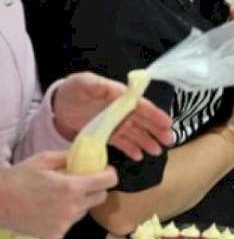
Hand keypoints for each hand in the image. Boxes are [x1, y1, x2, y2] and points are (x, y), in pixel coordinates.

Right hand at [0, 152, 116, 238]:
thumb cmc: (18, 178)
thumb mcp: (44, 159)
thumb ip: (70, 157)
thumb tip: (88, 155)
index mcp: (71, 187)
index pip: (108, 181)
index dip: (109, 174)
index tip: (104, 171)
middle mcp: (72, 207)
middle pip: (101, 197)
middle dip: (96, 188)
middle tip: (82, 182)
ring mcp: (65, 223)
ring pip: (85, 210)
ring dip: (80, 202)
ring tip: (60, 196)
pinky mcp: (56, 234)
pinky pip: (71, 222)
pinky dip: (66, 215)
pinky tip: (50, 209)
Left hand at [51, 72, 173, 160]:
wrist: (59, 105)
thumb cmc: (73, 90)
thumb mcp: (83, 83)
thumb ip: (98, 85)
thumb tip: (116, 89)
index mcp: (120, 97)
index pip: (141, 106)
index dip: (155, 115)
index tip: (167, 123)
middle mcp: (122, 111)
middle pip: (144, 121)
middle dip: (158, 131)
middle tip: (169, 140)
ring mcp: (116, 124)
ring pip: (137, 133)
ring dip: (148, 142)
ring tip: (157, 151)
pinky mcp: (108, 135)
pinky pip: (123, 143)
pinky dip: (132, 149)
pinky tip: (139, 156)